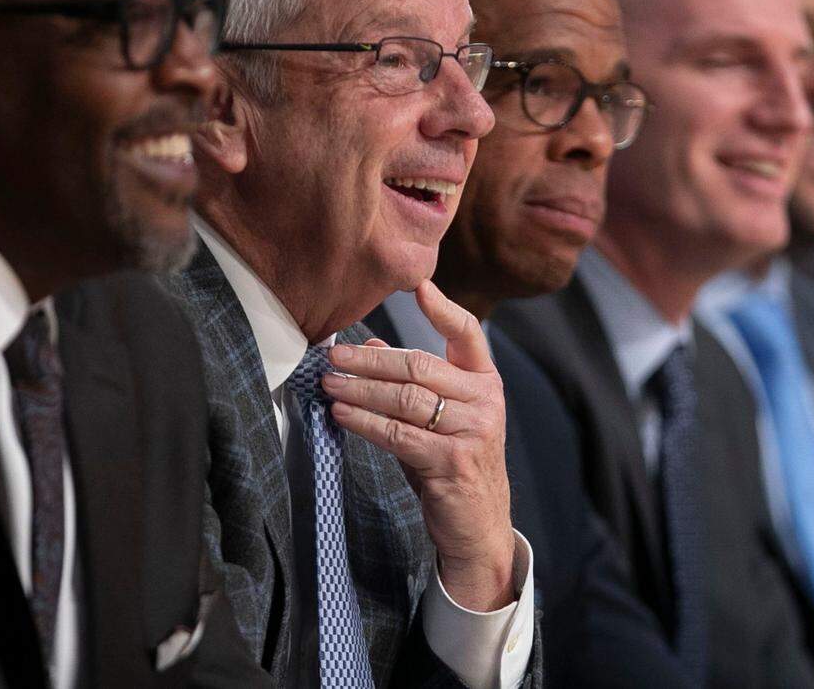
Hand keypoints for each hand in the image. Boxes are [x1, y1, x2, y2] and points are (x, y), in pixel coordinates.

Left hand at [323, 280, 515, 610]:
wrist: (478, 527)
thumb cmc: (451, 464)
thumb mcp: (437, 419)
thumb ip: (410, 383)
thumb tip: (367, 345)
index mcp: (485, 382)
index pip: (467, 333)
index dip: (442, 308)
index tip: (418, 286)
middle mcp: (485, 401)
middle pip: (418, 366)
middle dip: (369, 360)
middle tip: (332, 355)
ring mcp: (473, 431)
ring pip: (405, 399)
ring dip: (360, 390)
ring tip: (328, 384)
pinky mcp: (453, 461)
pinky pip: (399, 434)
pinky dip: (365, 422)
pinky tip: (341, 414)